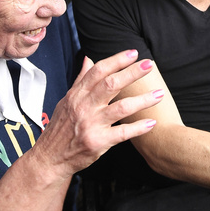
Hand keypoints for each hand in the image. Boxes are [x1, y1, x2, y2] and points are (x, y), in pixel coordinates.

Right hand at [34, 50, 162, 175]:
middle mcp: (84, 107)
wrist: (50, 158)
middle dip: (132, 72)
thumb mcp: (66, 101)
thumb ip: (80, 80)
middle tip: (149, 64)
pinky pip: (122, 133)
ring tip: (159, 94)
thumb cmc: (60, 128)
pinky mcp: (98, 142)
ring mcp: (91, 124)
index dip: (117, 60)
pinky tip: (151, 123)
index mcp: (77, 95)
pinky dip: (138, 128)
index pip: (98, 71)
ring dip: (143, 100)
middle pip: (111, 84)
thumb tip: (88, 59)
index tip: (133, 53)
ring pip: (121, 108)